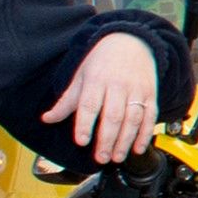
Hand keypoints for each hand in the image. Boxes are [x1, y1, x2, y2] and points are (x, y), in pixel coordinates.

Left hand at [47, 31, 163, 160]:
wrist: (132, 40)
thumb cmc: (103, 60)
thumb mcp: (81, 76)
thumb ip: (66, 101)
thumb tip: (47, 119)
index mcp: (96, 80)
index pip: (89, 105)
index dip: (85, 124)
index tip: (81, 141)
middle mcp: (117, 85)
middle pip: (112, 115)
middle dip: (106, 139)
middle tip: (100, 157)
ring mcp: (136, 90)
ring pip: (132, 119)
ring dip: (125, 141)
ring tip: (117, 156)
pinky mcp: (151, 94)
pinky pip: (150, 117)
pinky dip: (145, 134)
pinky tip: (138, 148)